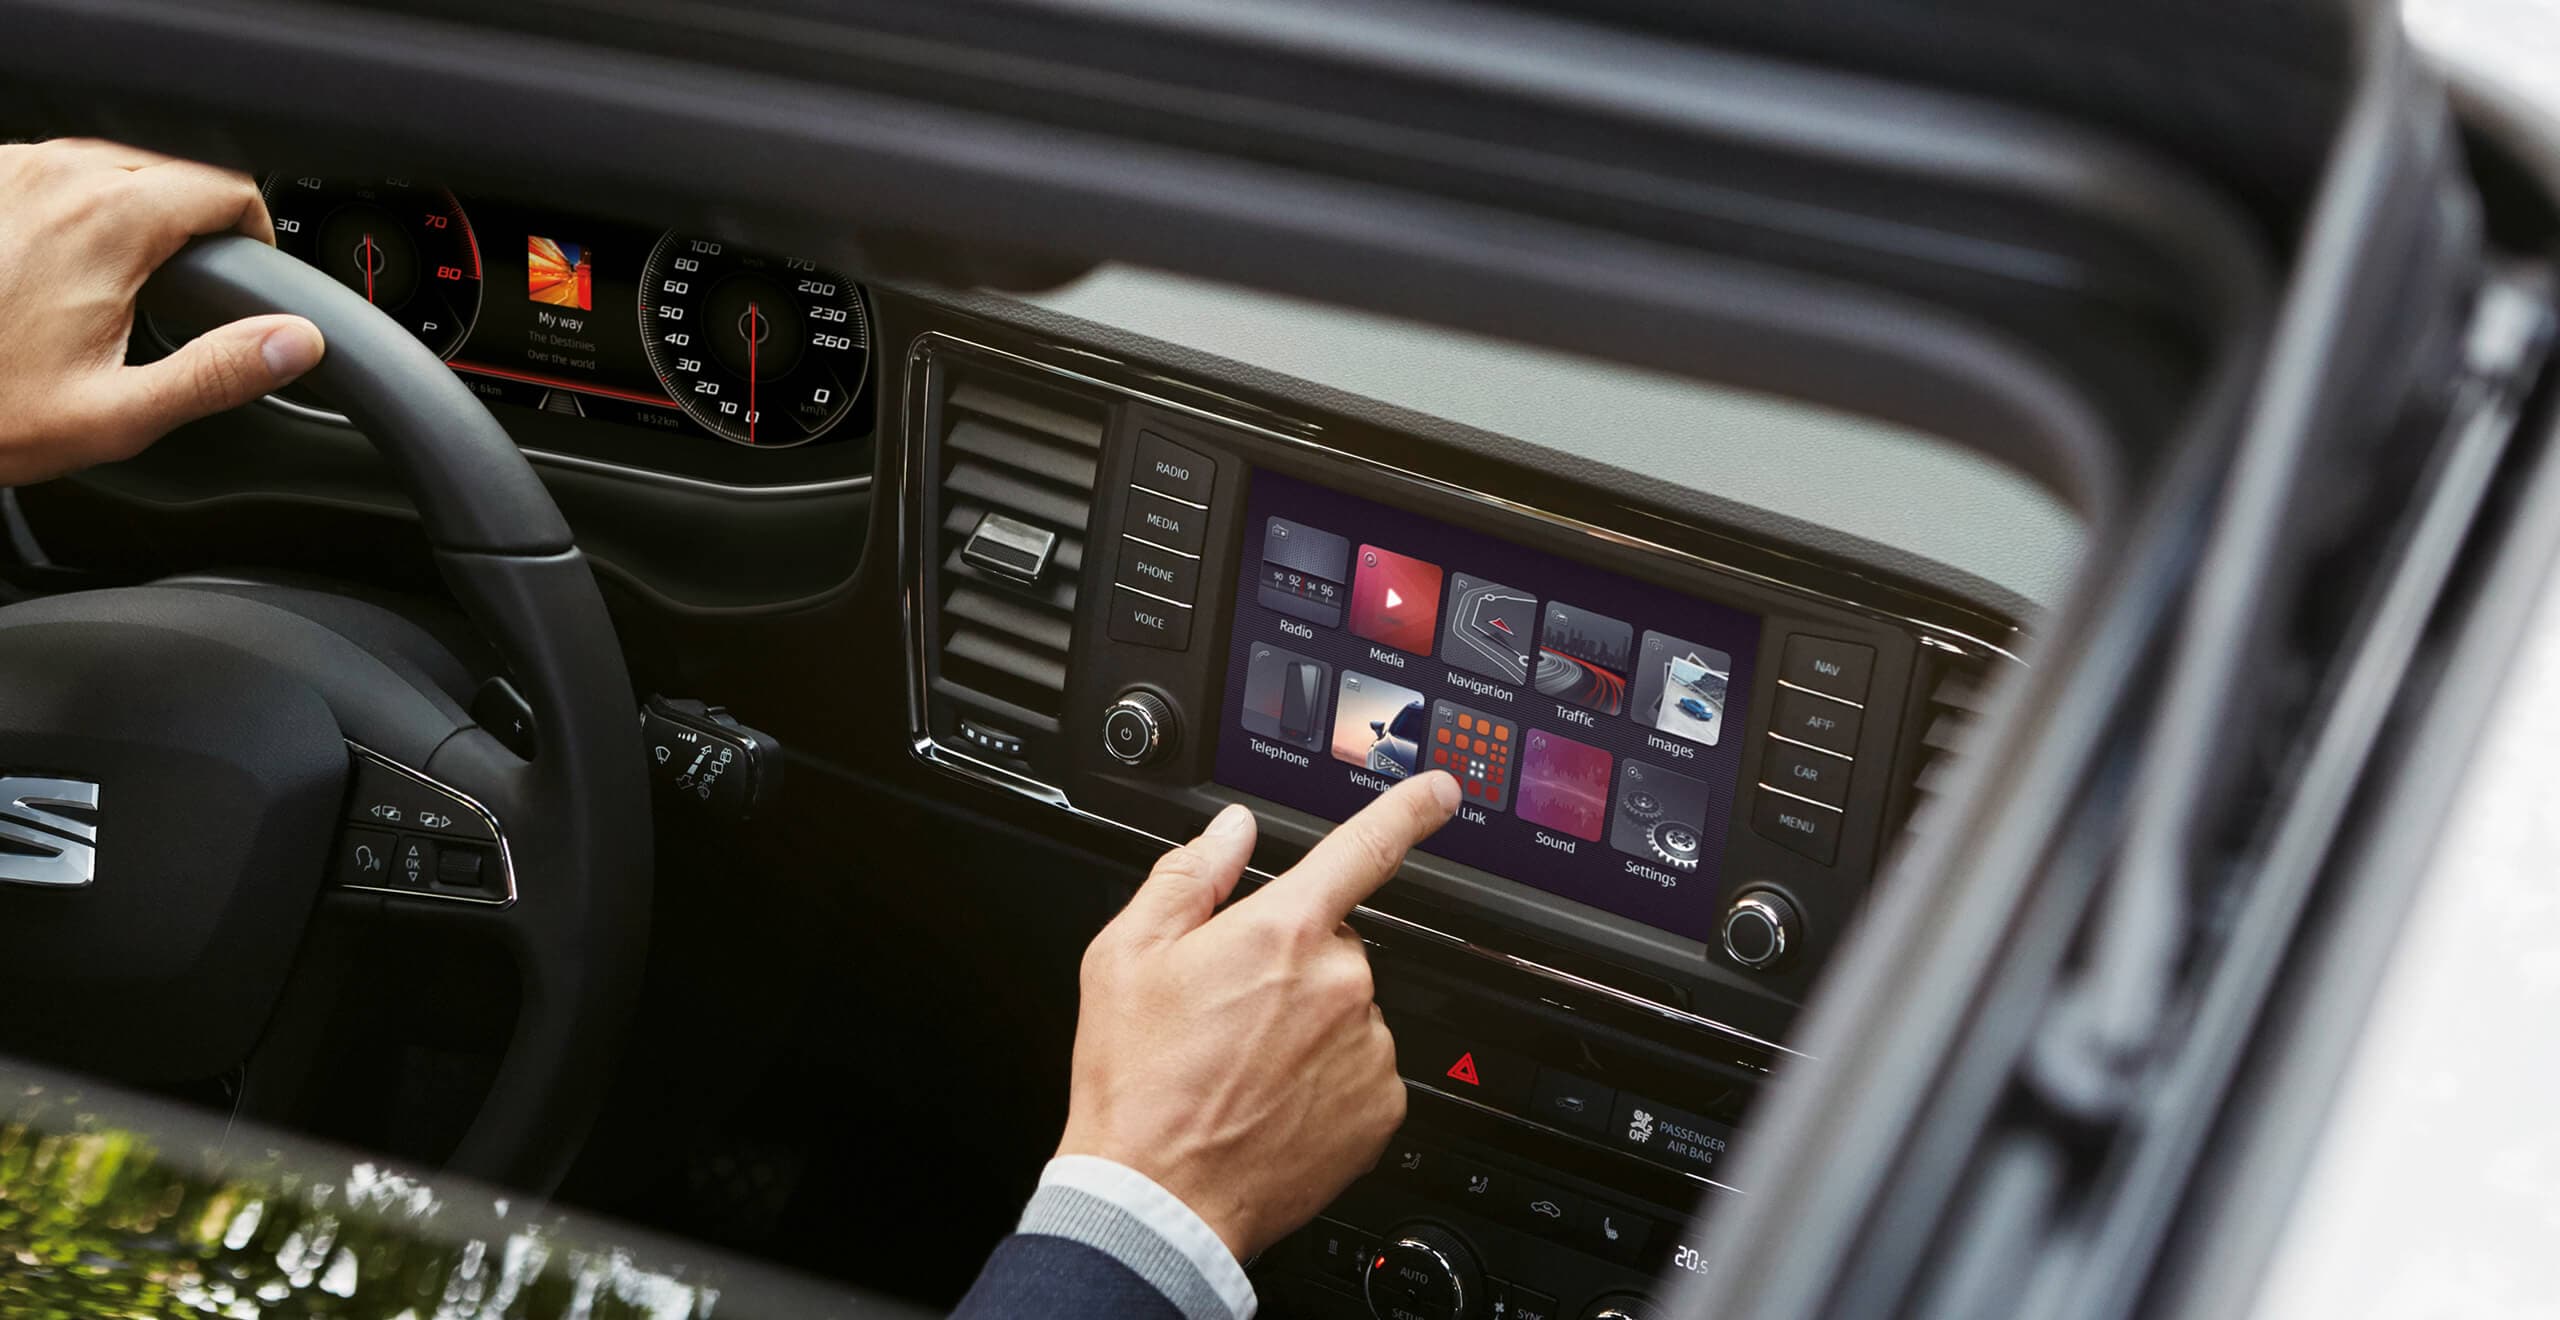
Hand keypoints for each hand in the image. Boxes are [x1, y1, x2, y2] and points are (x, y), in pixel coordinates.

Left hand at [0, 139, 324, 484]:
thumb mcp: (117, 414)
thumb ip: (218, 373)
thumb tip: (295, 343)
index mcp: (106, 226)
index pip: (228, 184)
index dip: (256, 230)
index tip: (247, 275)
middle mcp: (57, 179)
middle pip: (178, 163)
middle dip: (202, 216)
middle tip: (192, 287)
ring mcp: (14, 171)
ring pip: (120, 158)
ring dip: (145, 203)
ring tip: (133, 277)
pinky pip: (63, 167)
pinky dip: (88, 201)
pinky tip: (74, 263)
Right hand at [1058, 771, 1461, 1261]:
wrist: (1157, 1198)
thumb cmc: (1136, 1081)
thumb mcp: (1125, 954)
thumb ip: (1189, 876)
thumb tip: (1230, 832)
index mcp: (1282, 930)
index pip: (1363, 847)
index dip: (1408, 809)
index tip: (1441, 791)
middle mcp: (1340, 982)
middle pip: (1333, 944)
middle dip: (1291, 963)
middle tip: (1231, 1011)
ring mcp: (1367, 1047)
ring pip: (1348, 1010)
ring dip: (1309, 1025)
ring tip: (1244, 1066)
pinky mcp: (1381, 1107)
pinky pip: (1362, 1070)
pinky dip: (1328, 1079)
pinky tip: (1274, 1099)